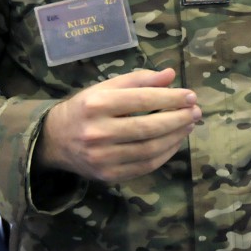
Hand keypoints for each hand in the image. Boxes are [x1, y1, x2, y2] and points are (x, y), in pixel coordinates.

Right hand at [37, 67, 200, 182]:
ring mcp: (102, 157)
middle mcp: (97, 132)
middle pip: (148, 127)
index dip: (170, 98)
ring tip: (188, 125)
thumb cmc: (85, 108)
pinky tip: (174, 142)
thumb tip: (171, 74)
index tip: (190, 96)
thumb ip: (138, 80)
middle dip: (178, 119)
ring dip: (175, 137)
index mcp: (96, 104)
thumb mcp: (105, 88)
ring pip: (149, 149)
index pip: (142, 100)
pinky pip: (145, 166)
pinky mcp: (108, 175)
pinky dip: (165, 154)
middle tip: (196, 112)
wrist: (55, 140)